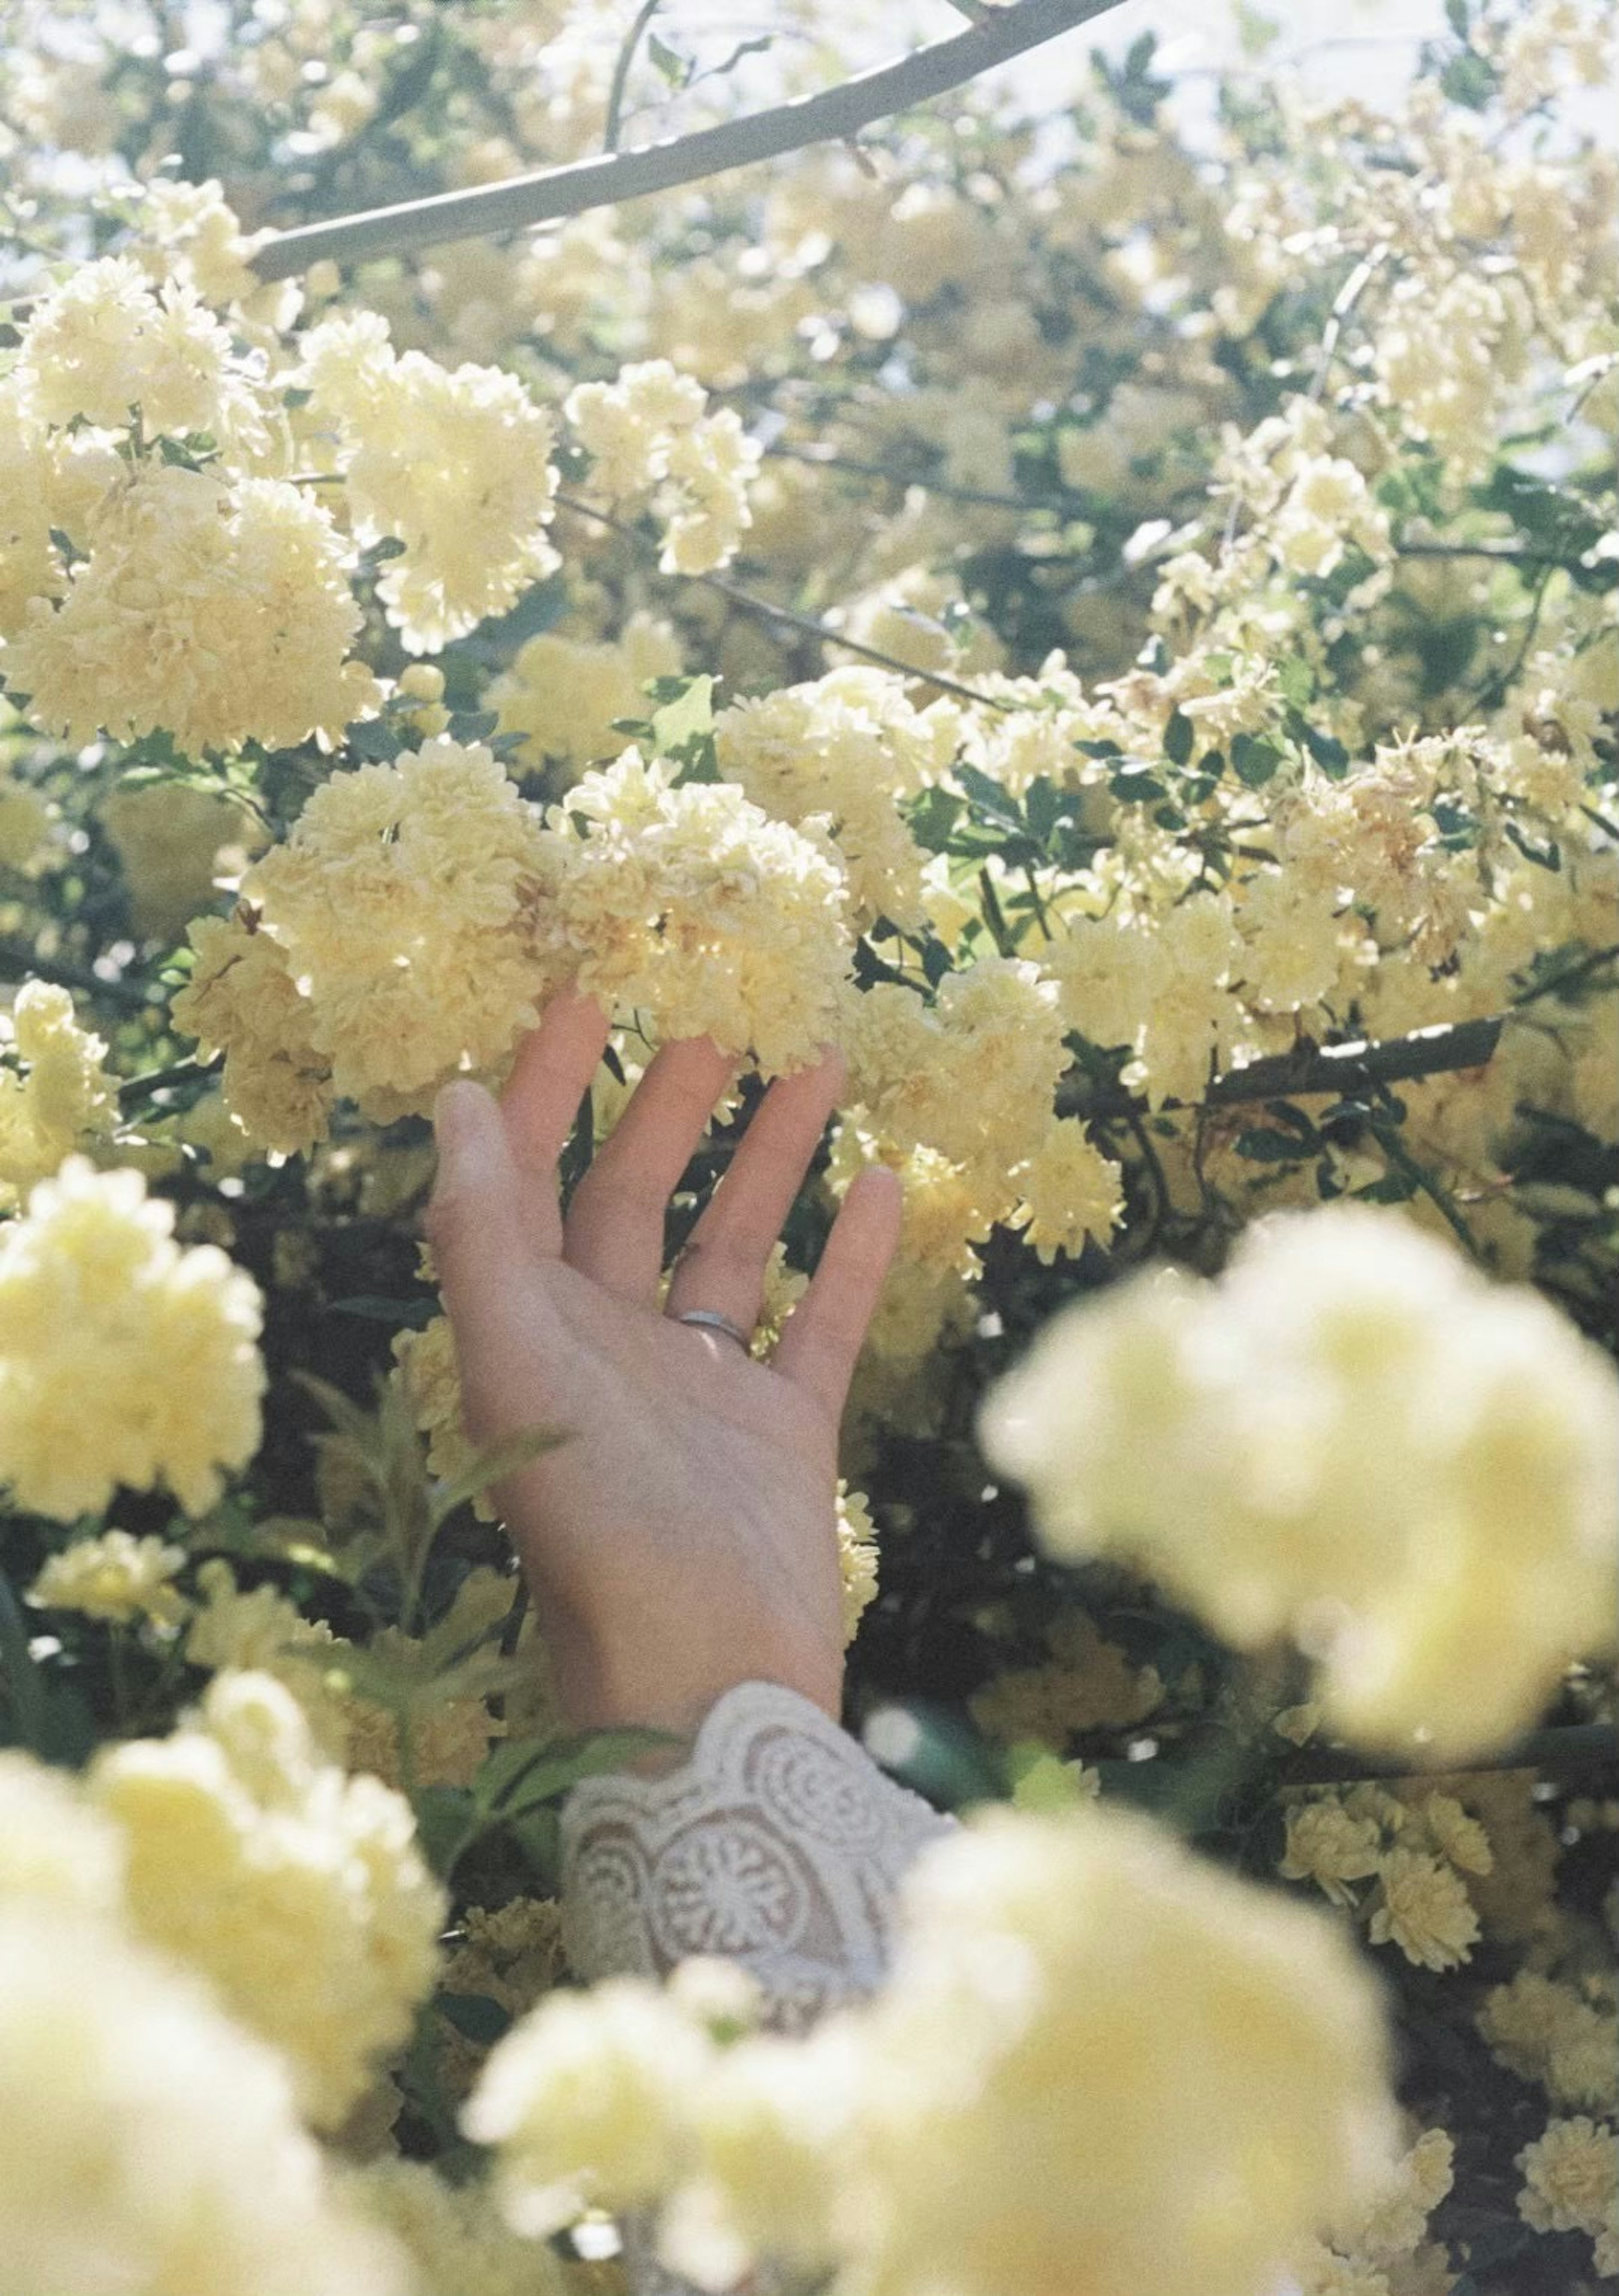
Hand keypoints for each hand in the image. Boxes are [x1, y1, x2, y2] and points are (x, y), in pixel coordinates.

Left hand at [426, 994, 901, 1743]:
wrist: (706, 1679)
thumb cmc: (597, 1531)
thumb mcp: (518, 1368)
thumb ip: (480, 1236)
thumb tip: (452, 1099)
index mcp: (534, 1331)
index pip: (531, 1180)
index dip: (546, 1088)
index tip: (585, 996)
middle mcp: (611, 1349)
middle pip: (635, 1197)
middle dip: (666, 1105)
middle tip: (713, 1016)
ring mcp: (702, 1391)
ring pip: (734, 1242)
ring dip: (769, 1157)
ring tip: (817, 1063)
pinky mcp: (783, 1431)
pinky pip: (819, 1320)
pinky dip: (849, 1254)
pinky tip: (880, 1180)